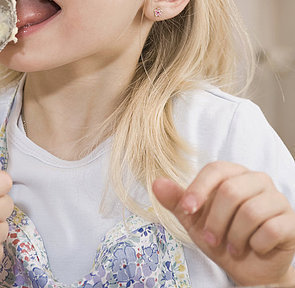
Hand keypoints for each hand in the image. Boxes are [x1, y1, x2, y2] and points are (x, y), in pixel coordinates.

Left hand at [153, 161, 294, 285]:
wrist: (249, 268)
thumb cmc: (221, 237)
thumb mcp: (194, 221)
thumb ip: (177, 201)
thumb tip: (156, 183)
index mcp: (233, 173)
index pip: (215, 169)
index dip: (198, 189)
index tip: (187, 210)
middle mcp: (257, 179)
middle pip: (231, 191)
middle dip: (215, 221)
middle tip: (210, 239)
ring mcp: (276, 199)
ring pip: (251, 211)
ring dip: (234, 237)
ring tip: (232, 247)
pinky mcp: (290, 221)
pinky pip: (271, 229)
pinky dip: (256, 245)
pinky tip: (254, 248)